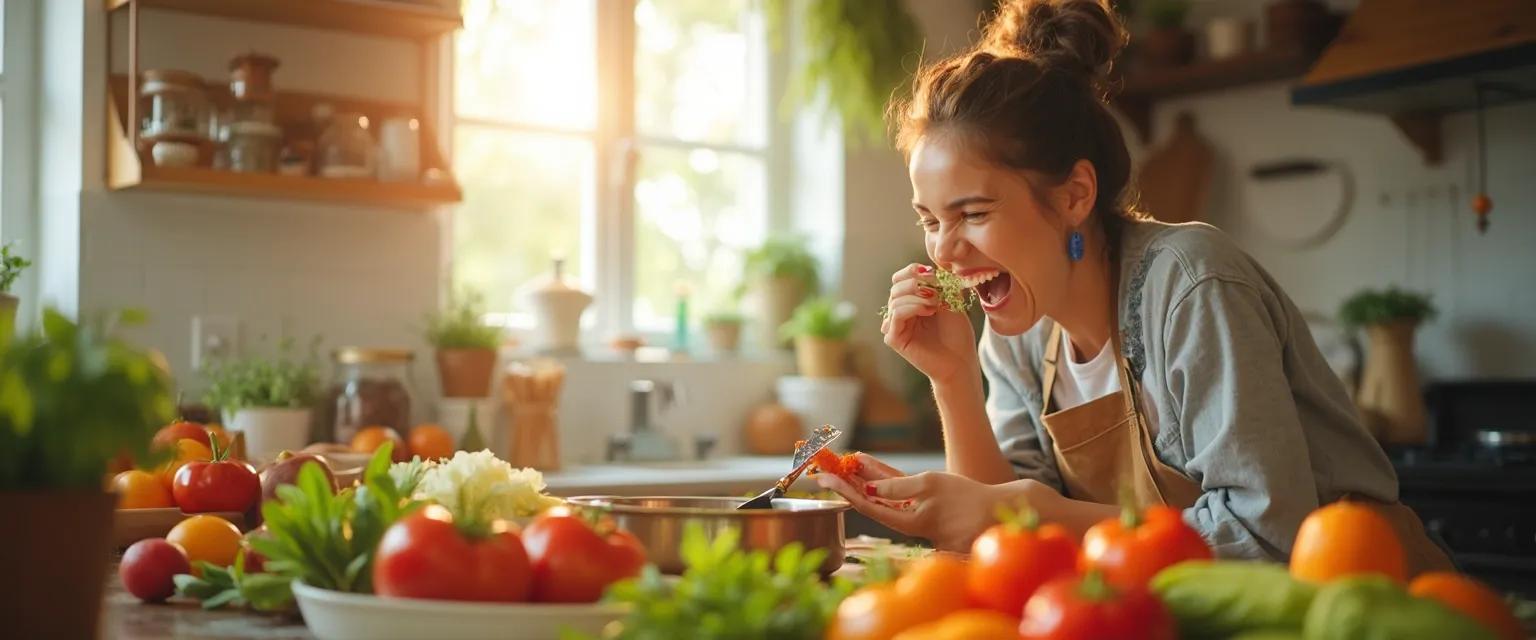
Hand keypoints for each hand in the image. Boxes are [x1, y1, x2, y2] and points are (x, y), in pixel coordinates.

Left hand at [817, 465, 1004, 552]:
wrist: (1003, 511)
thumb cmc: (970, 499)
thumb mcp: (933, 485)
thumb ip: (901, 487)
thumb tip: (870, 489)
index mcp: (912, 520)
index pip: (871, 506)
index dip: (846, 492)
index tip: (826, 479)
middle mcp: (912, 522)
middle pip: (875, 502)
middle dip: (851, 484)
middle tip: (824, 470)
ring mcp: (921, 517)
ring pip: (887, 496)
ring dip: (867, 477)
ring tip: (846, 458)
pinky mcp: (930, 511)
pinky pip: (903, 494)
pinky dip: (886, 478)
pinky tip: (868, 465)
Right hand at [882, 264, 978, 385]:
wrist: (960, 361)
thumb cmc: (957, 334)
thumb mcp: (951, 300)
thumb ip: (940, 283)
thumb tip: (931, 265)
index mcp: (910, 302)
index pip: (901, 278)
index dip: (914, 270)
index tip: (934, 273)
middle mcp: (899, 313)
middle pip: (896, 285)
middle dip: (917, 282)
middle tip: (937, 290)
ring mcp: (895, 326)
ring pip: (895, 298)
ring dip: (917, 295)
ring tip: (936, 303)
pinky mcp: (893, 338)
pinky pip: (896, 314)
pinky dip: (912, 307)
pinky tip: (929, 311)